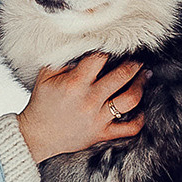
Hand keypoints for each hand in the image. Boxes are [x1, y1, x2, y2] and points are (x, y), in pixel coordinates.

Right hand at [15, 52, 145, 161]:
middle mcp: (89, 100)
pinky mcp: (102, 134)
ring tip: (144, 77)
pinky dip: (139, 120)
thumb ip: (63, 60)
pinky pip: (129, 128)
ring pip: (130, 100)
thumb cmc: (42, 103)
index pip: (99, 58)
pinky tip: (141, 110)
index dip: (110, 49)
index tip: (117, 46)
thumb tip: (83, 47)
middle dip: (134, 65)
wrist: (37, 135)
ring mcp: (98, 118)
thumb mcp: (45, 76)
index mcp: (75, 83)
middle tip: (139, 60)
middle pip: (122, 76)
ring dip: (141, 85)